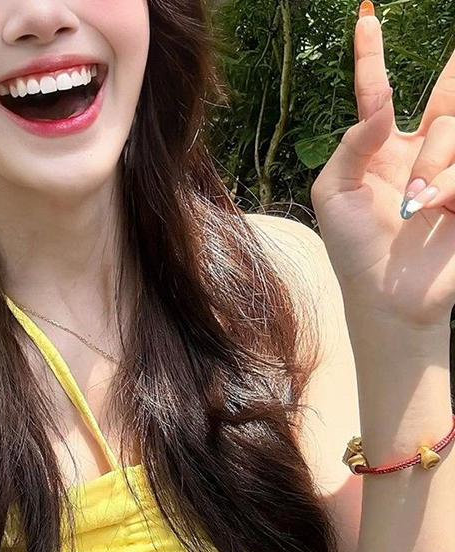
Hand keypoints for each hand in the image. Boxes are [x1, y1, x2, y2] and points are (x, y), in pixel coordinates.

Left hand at [310, 1, 454, 329]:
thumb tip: (379, 105)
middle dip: (452, 93)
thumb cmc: (354, 250)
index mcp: (380, 150)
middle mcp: (421, 151)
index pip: (378, 92)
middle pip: (449, 99)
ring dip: (437, 167)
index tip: (366, 16)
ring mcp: (452, 169)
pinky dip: (451, 186)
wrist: (388, 298)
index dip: (372, 55)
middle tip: (428, 148)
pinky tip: (439, 211)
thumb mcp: (334, 195)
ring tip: (418, 206)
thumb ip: (352, 144)